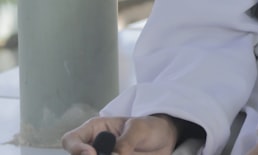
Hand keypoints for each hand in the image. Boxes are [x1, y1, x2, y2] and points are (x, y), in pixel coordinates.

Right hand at [62, 115, 178, 154]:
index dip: (76, 148)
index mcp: (95, 130)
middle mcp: (93, 147)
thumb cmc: (150, 127)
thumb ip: (126, 141)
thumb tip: (116, 154)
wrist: (165, 139)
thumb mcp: (140, 128)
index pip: (70, 140)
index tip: (92, 153)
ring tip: (128, 154)